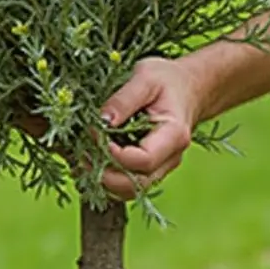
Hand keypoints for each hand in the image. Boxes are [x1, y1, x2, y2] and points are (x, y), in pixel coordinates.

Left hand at [98, 56, 204, 200]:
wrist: (186, 89)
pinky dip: (106, 179)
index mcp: (174, 135)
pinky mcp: (148, 169)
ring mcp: (160, 167)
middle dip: (105, 175)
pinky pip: (127, 185)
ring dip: (103, 181)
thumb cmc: (167, 80)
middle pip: (136, 185)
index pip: (144, 160)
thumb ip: (123, 99)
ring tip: (84, 157)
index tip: (95, 133)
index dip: (114, 153)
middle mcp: (170, 158)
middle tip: (83, 153)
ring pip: (130, 191)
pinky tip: (92, 160)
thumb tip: (101, 121)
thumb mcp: (145, 77)